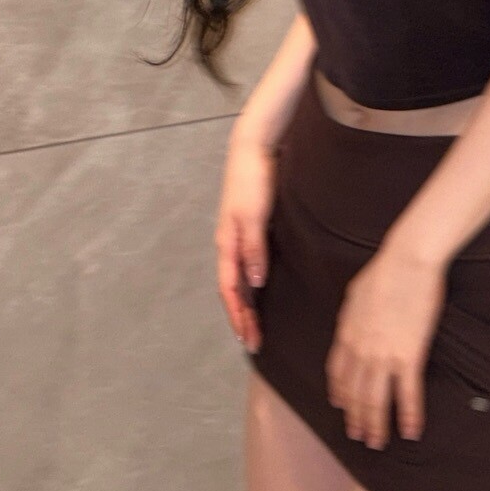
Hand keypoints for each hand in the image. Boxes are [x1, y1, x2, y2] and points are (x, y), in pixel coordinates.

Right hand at [216, 128, 277, 354]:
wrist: (253, 147)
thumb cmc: (252, 178)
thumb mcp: (254, 214)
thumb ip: (254, 248)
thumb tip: (255, 283)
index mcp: (227, 243)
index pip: (230, 290)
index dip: (238, 315)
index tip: (247, 338)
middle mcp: (230, 244)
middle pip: (233, 290)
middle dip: (241, 317)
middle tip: (253, 343)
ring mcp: (238, 237)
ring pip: (239, 280)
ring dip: (246, 304)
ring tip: (255, 325)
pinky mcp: (250, 228)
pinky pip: (247, 265)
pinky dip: (252, 285)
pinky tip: (261, 290)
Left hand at [325, 241, 447, 448]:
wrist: (407, 261)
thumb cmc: (384, 271)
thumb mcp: (355, 294)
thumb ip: (351, 317)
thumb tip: (349, 326)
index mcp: (346, 334)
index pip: (338, 374)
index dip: (340, 394)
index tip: (341, 407)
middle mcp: (361, 351)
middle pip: (354, 393)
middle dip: (356, 418)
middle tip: (360, 436)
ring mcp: (384, 356)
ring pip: (375, 400)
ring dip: (376, 425)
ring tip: (378, 441)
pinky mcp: (409, 357)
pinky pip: (408, 394)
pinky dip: (409, 416)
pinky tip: (411, 431)